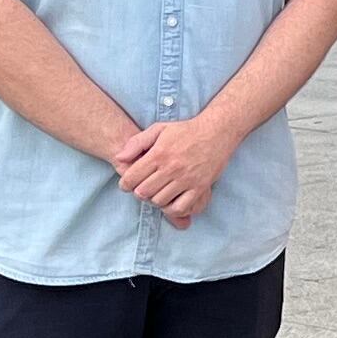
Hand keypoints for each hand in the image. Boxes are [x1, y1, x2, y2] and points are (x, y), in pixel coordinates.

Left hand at [112, 116, 237, 225]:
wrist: (217, 131)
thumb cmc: (186, 130)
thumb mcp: (159, 129)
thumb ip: (137, 142)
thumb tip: (119, 158)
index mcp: (159, 154)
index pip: (131, 178)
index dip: (125, 184)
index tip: (128, 183)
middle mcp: (171, 168)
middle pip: (143, 192)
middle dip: (139, 192)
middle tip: (143, 187)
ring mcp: (186, 179)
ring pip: (159, 201)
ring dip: (155, 199)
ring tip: (158, 191)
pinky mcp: (200, 187)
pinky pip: (180, 208)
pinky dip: (172, 208)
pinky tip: (171, 200)